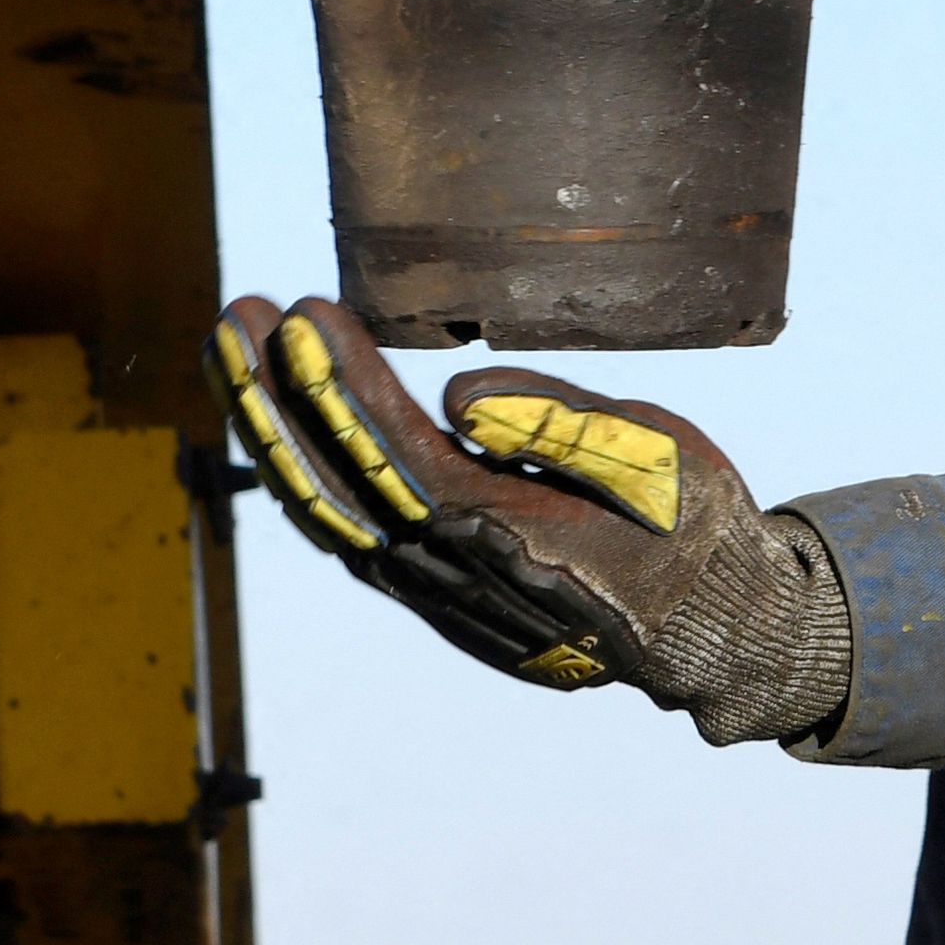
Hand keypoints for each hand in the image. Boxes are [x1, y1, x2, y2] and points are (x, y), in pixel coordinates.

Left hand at [218, 298, 856, 743]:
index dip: (342, 385)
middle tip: (234, 314)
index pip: (397, 455)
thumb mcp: (657, 457)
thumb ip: (558, 424)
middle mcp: (458, 576)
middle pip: (336, 484)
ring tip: (231, 347)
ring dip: (270, 428)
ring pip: (325, 512)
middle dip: (276, 395)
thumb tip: (456, 395)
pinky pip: (342, 532)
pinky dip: (298, 472)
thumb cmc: (693, 525)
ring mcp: (435, 595)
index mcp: (515, 536)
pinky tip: (272, 420)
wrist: (713, 630)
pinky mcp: (431, 596)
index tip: (304, 313)